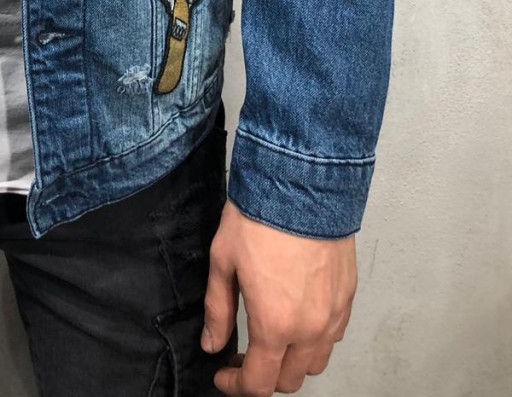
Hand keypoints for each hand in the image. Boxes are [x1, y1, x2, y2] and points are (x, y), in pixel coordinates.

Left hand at [202, 199, 354, 394]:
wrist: (301, 182)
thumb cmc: (260, 217)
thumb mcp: (223, 261)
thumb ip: (218, 310)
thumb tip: (212, 343)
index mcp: (275, 325)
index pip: (259, 383)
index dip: (236, 386)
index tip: (223, 375)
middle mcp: (310, 329)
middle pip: (290, 379)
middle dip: (263, 376)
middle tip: (243, 356)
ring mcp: (334, 314)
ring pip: (316, 362)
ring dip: (292, 361)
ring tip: (271, 338)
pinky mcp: (348, 296)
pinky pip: (333, 336)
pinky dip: (315, 340)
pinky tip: (297, 318)